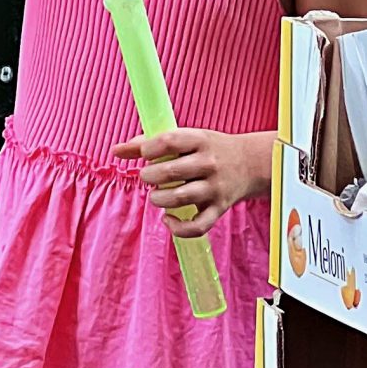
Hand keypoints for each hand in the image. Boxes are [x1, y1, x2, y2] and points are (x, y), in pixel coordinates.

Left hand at [112, 127, 274, 235]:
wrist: (251, 163)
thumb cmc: (209, 150)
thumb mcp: (185, 138)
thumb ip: (149, 143)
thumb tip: (115, 151)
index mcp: (200, 140)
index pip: (168, 142)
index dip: (148, 149)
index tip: (145, 155)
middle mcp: (209, 164)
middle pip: (170, 172)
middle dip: (149, 176)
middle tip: (149, 177)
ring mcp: (215, 188)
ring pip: (179, 198)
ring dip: (159, 199)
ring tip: (157, 195)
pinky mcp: (219, 209)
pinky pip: (197, 226)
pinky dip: (178, 228)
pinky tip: (168, 219)